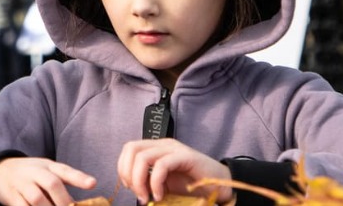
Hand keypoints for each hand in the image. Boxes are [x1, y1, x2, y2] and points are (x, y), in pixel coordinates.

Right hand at [0, 156, 96, 205]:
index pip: (65, 170)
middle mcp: (35, 172)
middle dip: (63, 200)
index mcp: (48, 166)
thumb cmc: (32, 176)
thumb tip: (79, 205)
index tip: (93, 184)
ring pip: (36, 198)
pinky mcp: (11, 197)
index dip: (79, 178)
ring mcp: (22, 184)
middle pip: (52, 183)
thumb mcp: (47, 173)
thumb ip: (63, 188)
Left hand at [116, 138, 232, 204]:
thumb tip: (134, 190)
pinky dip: (155, 182)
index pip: (129, 149)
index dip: (123, 168)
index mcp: (156, 148)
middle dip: (128, 173)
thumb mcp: (164, 184)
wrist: (219, 186)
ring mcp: (174, 149)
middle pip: (131, 149)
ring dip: (139, 180)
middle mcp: (163, 145)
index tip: (130, 188)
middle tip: (138, 194)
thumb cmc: (192, 186)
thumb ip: (148, 182)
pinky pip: (161, 165)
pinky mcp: (185, 156)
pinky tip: (160, 195)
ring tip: (147, 197)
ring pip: (142, 156)